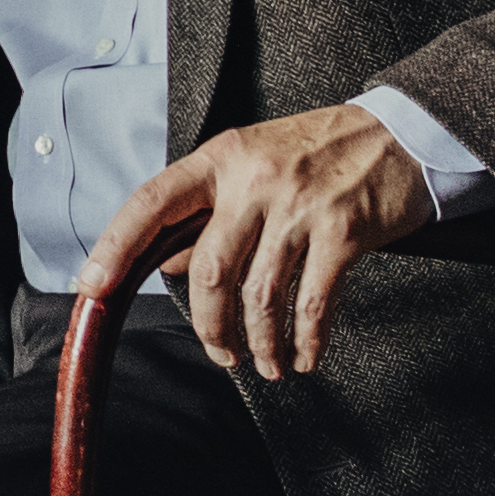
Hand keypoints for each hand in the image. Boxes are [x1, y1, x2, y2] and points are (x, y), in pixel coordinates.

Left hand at [76, 104, 435, 380]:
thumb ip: (207, 210)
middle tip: (220, 352)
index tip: (92, 285)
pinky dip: (306, 339)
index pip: (151, 203)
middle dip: (208, 325)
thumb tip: (164, 262)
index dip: (115, 247)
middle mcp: (253, 179)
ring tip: (266, 363)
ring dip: (259, 342)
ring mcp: (300, 205)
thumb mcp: (252, 162)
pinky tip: (305, 354)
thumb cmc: (320, 150)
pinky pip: (312, 303)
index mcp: (220, 158)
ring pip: (258, 294)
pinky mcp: (345, 232)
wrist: (402, 133)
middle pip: (207, 269)